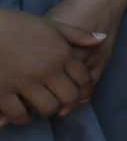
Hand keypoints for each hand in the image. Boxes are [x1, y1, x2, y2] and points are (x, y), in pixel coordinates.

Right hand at [0, 9, 103, 124]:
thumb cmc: (14, 24)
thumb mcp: (48, 24)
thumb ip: (76, 35)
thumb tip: (102, 38)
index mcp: (60, 53)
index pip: (83, 78)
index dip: (83, 86)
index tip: (78, 90)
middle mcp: (46, 70)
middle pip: (69, 96)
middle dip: (67, 100)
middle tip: (59, 100)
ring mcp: (24, 83)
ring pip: (47, 107)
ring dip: (46, 109)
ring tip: (40, 106)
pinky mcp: (2, 93)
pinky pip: (19, 113)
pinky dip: (21, 117)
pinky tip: (20, 113)